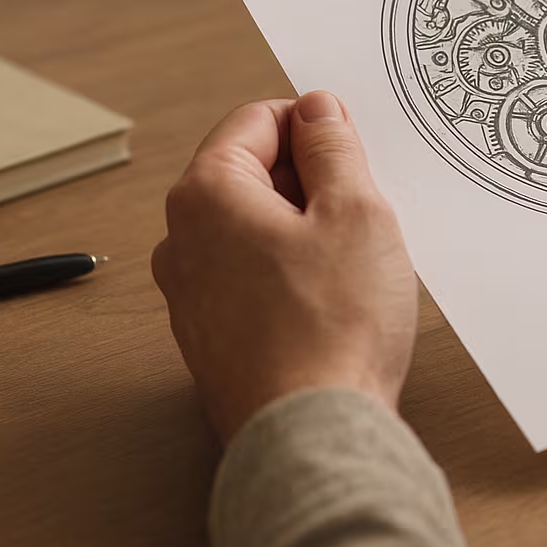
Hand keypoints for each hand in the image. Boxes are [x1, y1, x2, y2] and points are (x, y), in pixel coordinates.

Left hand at [152, 91, 418, 442]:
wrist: (311, 434)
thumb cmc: (334, 325)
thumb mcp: (356, 210)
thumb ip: (333, 147)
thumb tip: (317, 111)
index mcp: (206, 193)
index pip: (257, 120)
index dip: (314, 125)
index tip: (354, 149)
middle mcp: (182, 240)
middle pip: (251, 174)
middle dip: (310, 180)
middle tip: (364, 209)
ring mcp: (191, 295)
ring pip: (254, 229)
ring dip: (305, 231)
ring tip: (354, 263)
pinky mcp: (211, 339)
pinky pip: (253, 279)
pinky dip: (292, 276)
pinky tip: (334, 303)